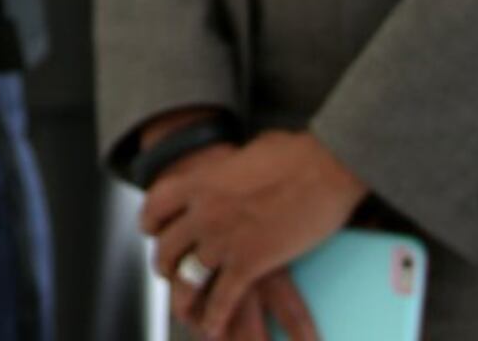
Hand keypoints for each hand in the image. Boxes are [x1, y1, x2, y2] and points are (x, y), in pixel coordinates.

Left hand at [141, 129, 366, 338]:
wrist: (327, 166)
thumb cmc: (297, 152)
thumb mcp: (248, 153)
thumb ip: (229, 170)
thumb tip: (230, 171)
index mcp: (202, 182)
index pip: (155, 205)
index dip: (150, 222)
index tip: (153, 231)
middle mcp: (204, 212)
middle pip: (166, 247)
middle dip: (165, 265)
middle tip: (169, 272)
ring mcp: (225, 240)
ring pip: (188, 278)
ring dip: (184, 296)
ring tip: (186, 308)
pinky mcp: (251, 263)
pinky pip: (222, 299)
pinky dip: (215, 317)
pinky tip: (213, 327)